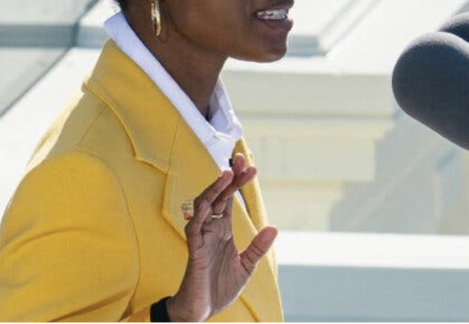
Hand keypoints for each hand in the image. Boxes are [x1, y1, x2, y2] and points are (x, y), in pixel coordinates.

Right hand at [166, 154, 277, 321]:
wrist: (202, 310)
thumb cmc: (220, 286)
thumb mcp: (246, 265)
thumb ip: (258, 247)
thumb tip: (274, 227)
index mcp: (223, 230)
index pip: (229, 199)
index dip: (237, 182)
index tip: (250, 166)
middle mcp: (211, 229)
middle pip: (218, 196)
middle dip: (229, 178)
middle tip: (241, 160)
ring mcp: (201, 238)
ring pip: (203, 206)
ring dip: (214, 190)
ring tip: (227, 174)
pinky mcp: (194, 252)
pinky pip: (193, 229)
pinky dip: (199, 215)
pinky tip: (207, 204)